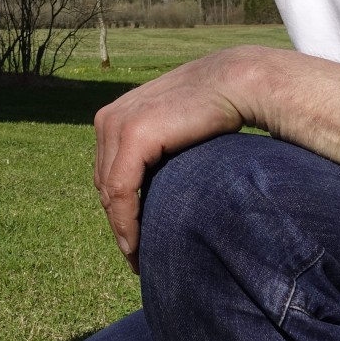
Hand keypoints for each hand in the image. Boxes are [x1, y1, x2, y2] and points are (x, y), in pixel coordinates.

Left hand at [92, 47, 264, 270]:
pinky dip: (127, 222)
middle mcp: (108, 119)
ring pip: (110, 193)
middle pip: (105, 185)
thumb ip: (156, 149)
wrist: (234, 83)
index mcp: (114, 117)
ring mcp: (117, 125)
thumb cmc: (213, 110)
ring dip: (122, 229)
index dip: (118, 211)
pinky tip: (136, 245)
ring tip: (138, 257)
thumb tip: (157, 186)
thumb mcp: (172, 130)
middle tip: (136, 255)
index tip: (132, 242)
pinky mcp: (133, 136)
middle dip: (119, 222)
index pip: (107, 174)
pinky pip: (121, 191)